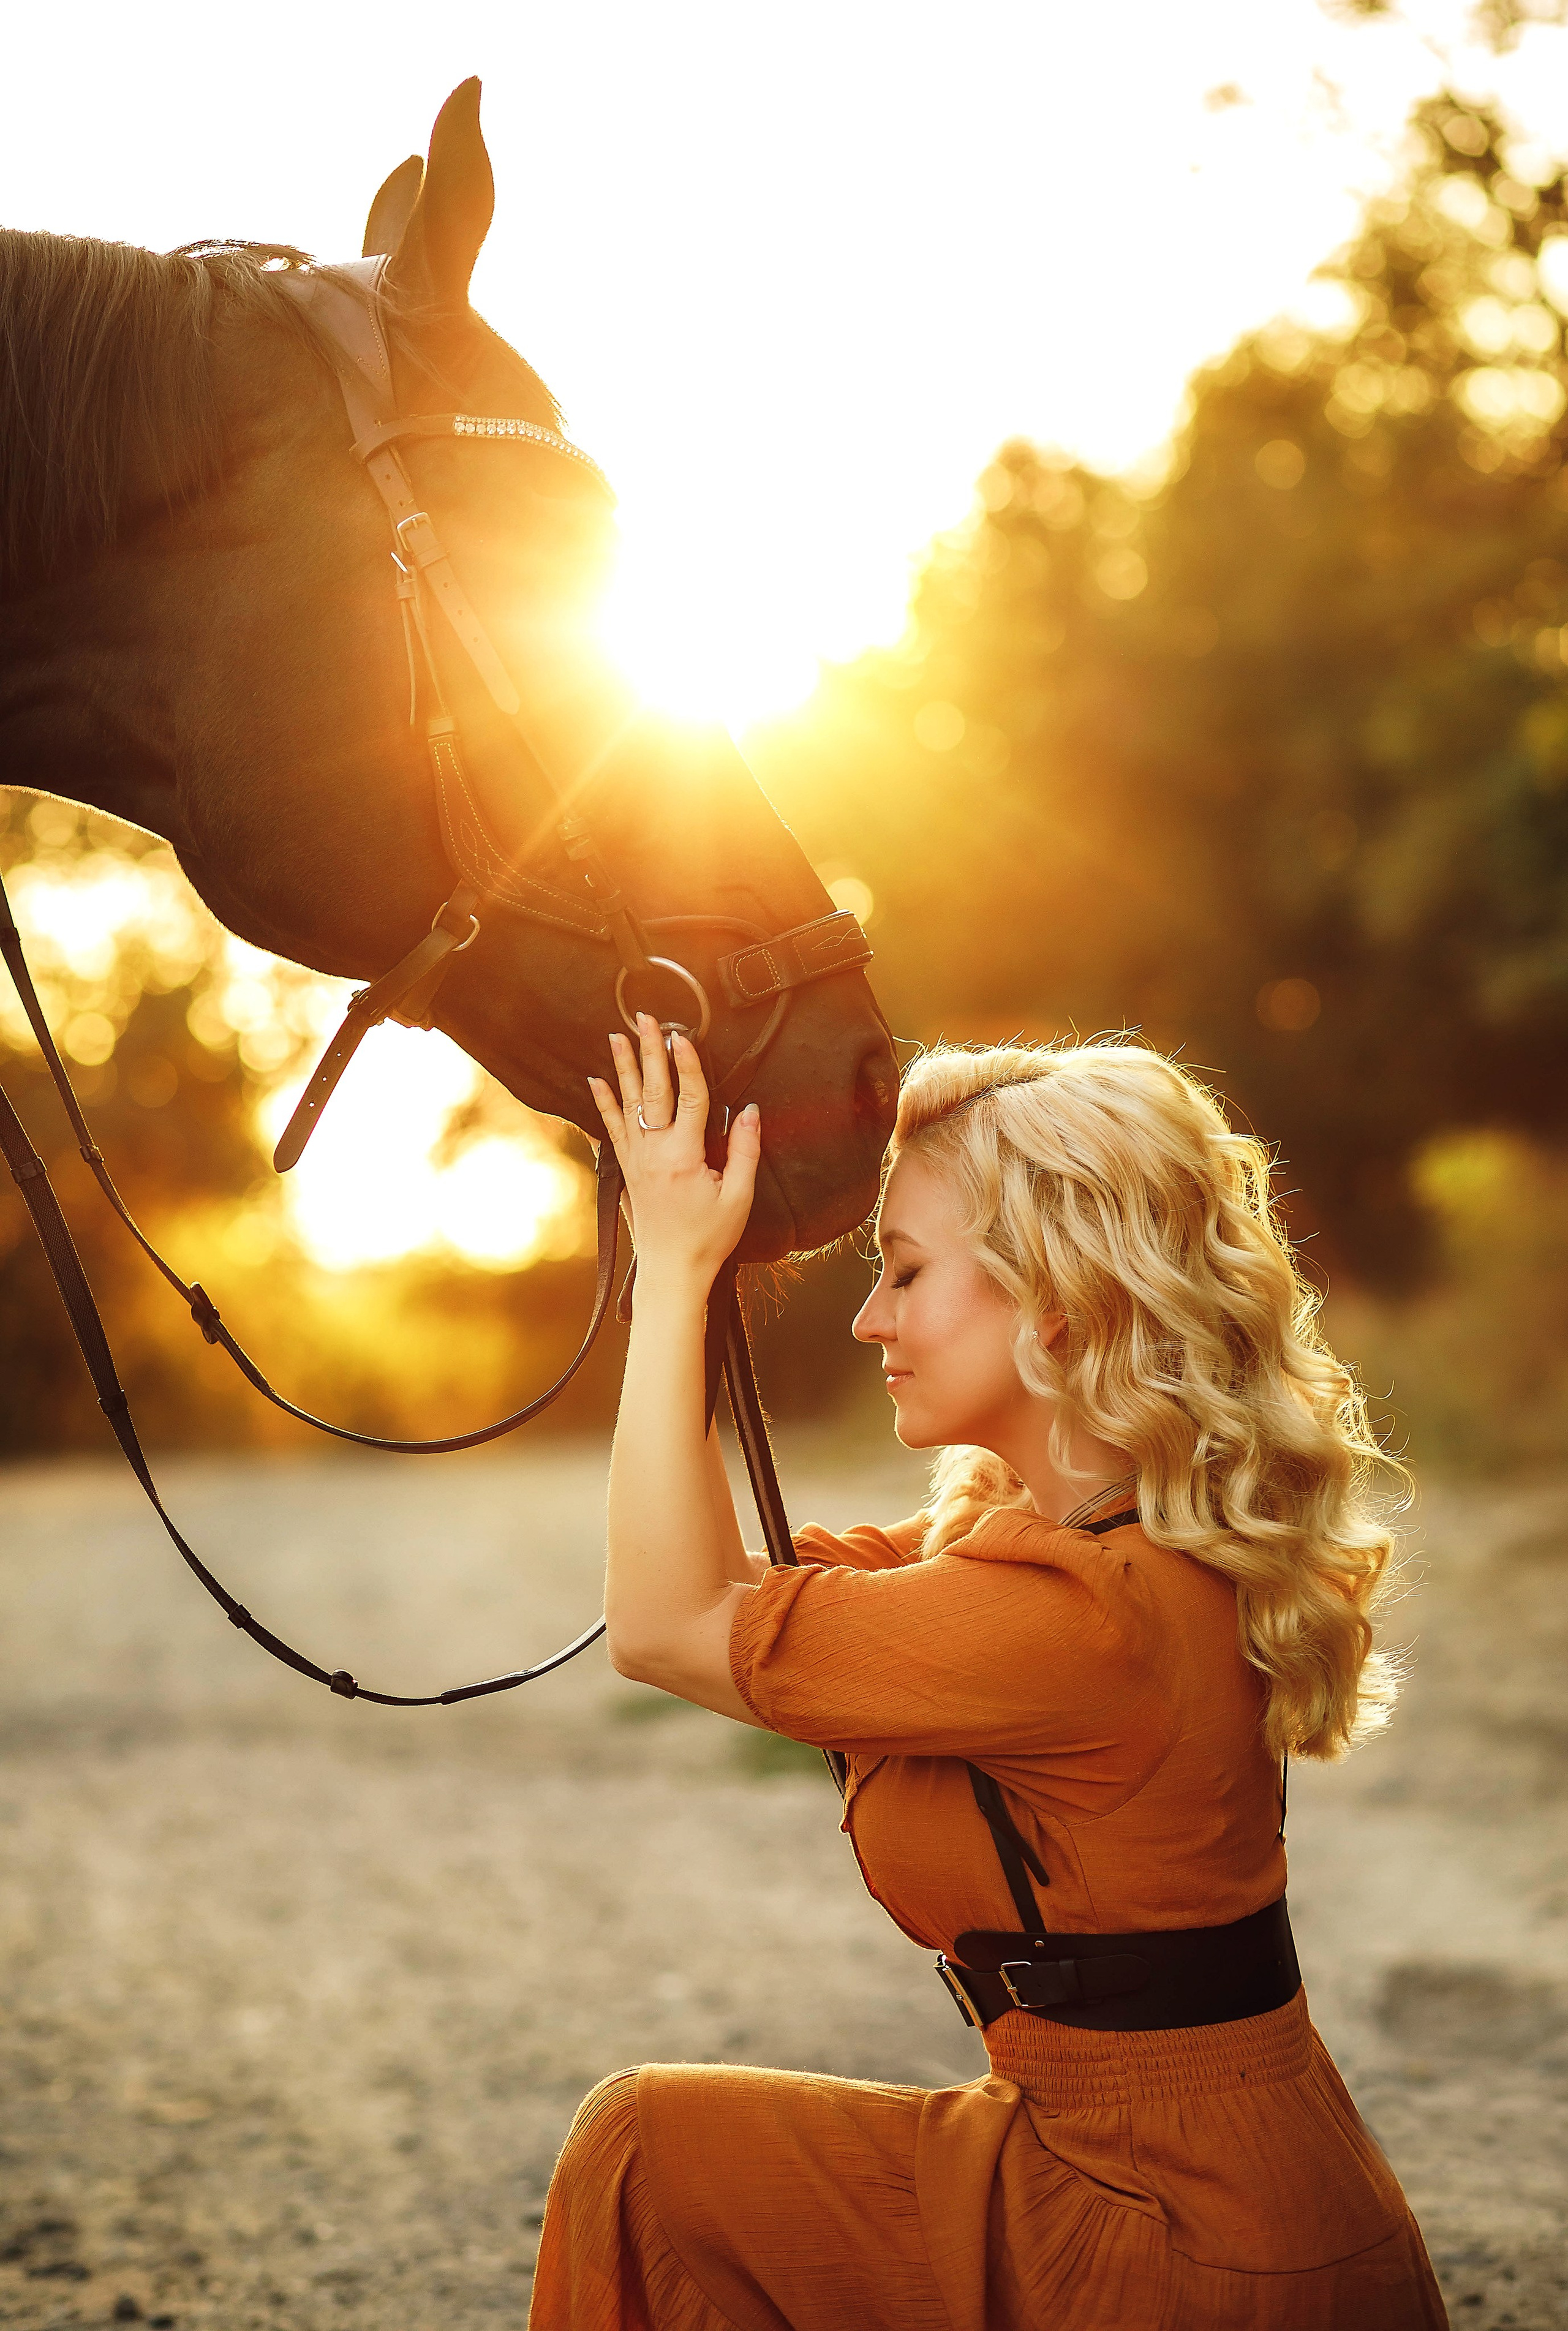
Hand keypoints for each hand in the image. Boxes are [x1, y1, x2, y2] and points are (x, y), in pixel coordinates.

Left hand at [589, 1015, 760, 1293]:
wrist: (671, 1272)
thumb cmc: (709, 1239)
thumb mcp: (739, 1198)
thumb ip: (745, 1152)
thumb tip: (750, 1112)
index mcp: (684, 1156)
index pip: (689, 1097)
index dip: (688, 1063)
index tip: (682, 1033)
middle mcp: (654, 1153)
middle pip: (654, 1091)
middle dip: (650, 1050)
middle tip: (645, 1018)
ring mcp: (637, 1160)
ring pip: (628, 1104)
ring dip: (623, 1067)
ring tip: (615, 1036)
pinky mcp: (628, 1170)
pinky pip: (612, 1128)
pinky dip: (604, 1103)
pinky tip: (596, 1082)